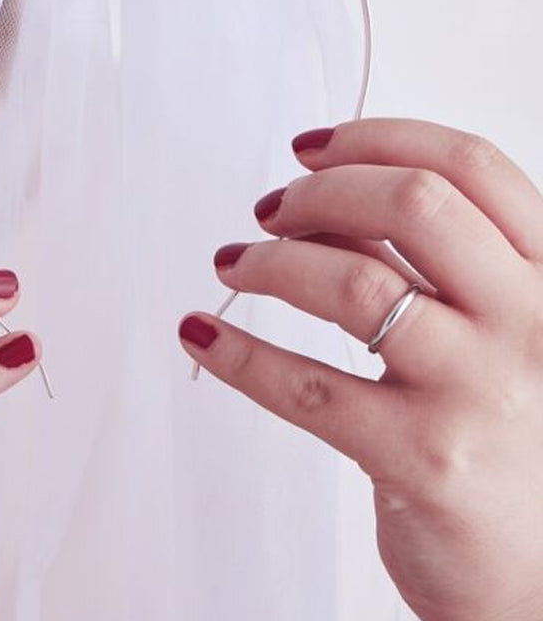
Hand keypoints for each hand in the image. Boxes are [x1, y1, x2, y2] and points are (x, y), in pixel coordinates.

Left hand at [178, 118, 542, 620]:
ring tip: (232, 265)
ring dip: (269, 263)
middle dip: (319, 194)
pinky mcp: (425, 458)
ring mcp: (479, 391)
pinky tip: (202, 335)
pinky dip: (238, 352)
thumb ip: (429, 259)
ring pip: (352, 285)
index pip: (471, 166)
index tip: (309, 148)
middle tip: (269, 210)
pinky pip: (308, 385)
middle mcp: (529, 323)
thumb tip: (326, 196)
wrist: (538, 573)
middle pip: (413, 204)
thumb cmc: (501, 430)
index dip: (377, 138)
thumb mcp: (494, 327)